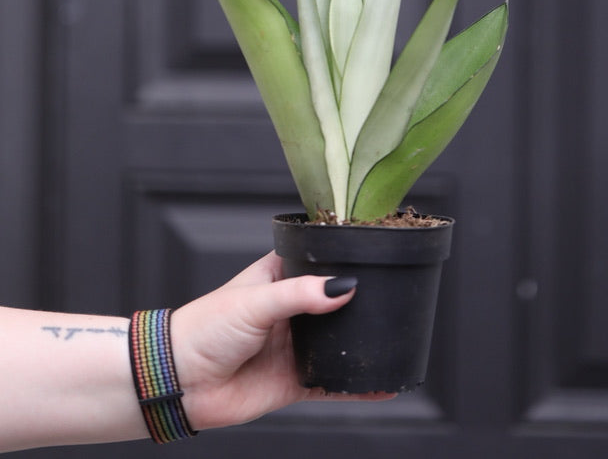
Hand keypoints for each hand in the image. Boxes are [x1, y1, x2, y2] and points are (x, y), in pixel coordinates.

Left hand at [170, 252, 392, 428]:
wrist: (180, 382)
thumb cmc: (204, 329)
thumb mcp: (256, 301)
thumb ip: (300, 294)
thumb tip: (343, 289)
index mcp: (279, 277)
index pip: (319, 260)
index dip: (345, 257)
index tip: (376, 253)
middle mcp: (291, 310)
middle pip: (335, 302)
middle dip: (360, 303)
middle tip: (395, 298)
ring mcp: (294, 345)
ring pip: (338, 342)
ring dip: (361, 342)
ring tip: (395, 336)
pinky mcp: (295, 380)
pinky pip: (333, 383)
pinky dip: (356, 385)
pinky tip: (381, 384)